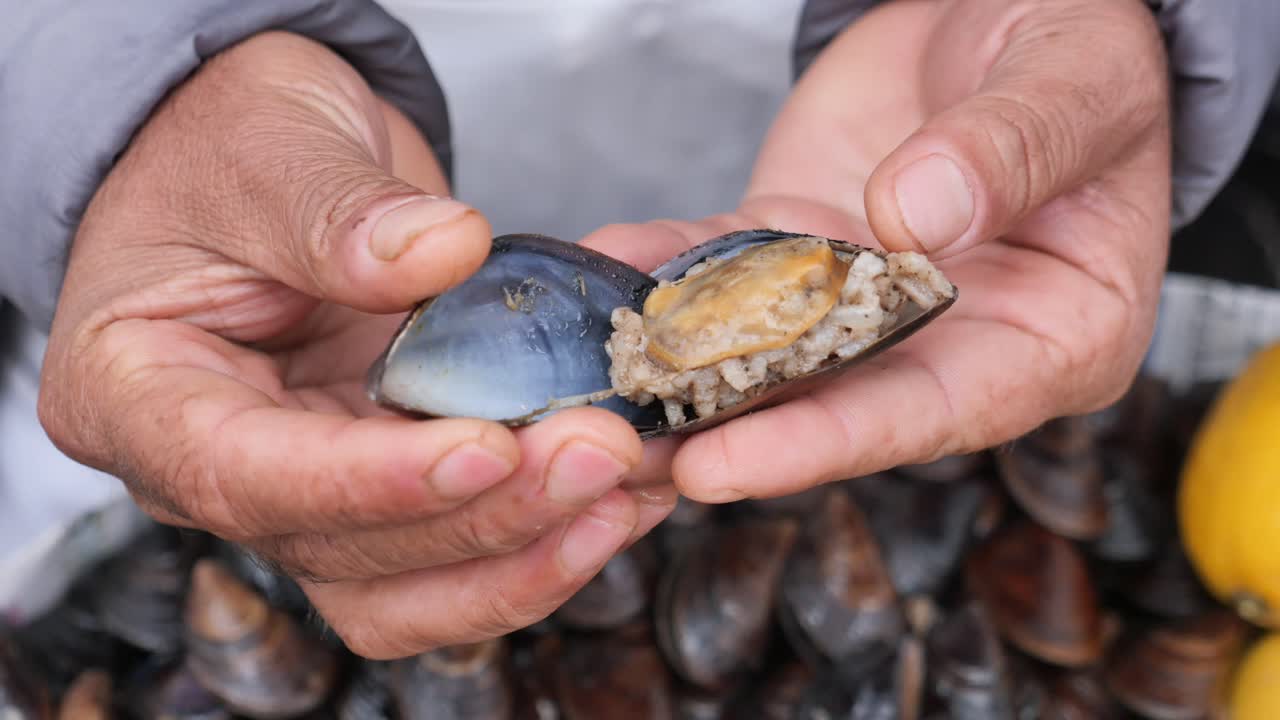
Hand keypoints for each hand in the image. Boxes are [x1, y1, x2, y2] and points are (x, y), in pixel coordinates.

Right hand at [37, 31, 675, 657]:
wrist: (271, 156)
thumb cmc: (230, 143)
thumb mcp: (269, 144)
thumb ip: (338, 209)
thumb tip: (443, 252)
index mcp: (139, 394)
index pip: (243, 476)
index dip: (369, 483)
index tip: (486, 449)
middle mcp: (217, 469)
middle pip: (344, 550)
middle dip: (484, 515)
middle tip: (600, 449)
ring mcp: (309, 488)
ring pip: (408, 587)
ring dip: (525, 555)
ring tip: (629, 492)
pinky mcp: (386, 480)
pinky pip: (457, 549)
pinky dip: (543, 536)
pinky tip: (623, 494)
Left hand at [583, 0, 1169, 500]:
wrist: (1012, 11)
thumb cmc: (1082, 52)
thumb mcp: (1074, 82)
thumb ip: (1013, 149)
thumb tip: (915, 219)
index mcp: (1058, 335)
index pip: (937, 409)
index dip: (830, 441)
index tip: (728, 466)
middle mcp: (955, 339)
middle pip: (834, 401)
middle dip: (724, 430)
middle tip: (623, 459)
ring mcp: (866, 300)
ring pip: (763, 347)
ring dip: (673, 371)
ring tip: (588, 395)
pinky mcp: (802, 249)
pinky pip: (726, 269)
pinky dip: (665, 274)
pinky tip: (605, 271)